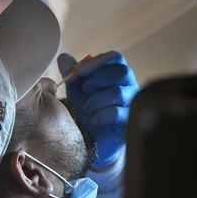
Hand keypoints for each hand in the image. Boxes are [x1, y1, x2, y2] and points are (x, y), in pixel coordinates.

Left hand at [57, 51, 138, 167]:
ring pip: (118, 92)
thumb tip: (64, 57)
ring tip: (86, 108)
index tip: (80, 71)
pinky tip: (94, 119)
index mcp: (116, 74)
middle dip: (98, 79)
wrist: (90, 140)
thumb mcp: (76, 90)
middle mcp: (128, 86)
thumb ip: (72, 74)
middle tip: (84, 90)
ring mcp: (132, 103)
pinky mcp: (130, 121)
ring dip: (96, 99)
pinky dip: (101, 114)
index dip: (97, 62)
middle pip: (122, 71)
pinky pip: (118, 112)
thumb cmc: (86, 111)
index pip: (115, 58)